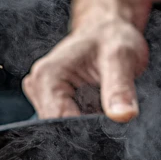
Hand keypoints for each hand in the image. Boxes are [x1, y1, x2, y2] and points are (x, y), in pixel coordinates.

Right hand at [23, 0, 158, 121]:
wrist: (108, 29)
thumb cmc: (112, 36)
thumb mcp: (121, 57)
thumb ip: (120, 88)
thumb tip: (123, 115)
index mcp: (46, 76)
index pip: (59, 123)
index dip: (86, 130)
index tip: (110, 124)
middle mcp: (37, 87)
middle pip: (60, 129)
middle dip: (88, 129)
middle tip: (112, 112)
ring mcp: (43, 96)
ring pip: (65, 130)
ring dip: (88, 126)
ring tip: (106, 106)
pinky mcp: (53, 102)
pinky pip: (69, 124)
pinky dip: (87, 122)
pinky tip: (100, 109)